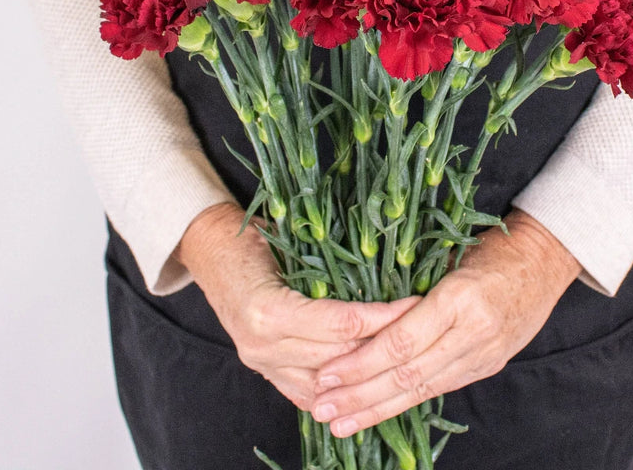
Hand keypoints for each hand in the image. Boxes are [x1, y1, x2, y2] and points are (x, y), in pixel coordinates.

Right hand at [175, 202, 418, 410]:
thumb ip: (328, 262)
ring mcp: (262, 364)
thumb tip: (384, 261)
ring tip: (403, 352)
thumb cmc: (252, 238)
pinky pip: (307, 394)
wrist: (211, 251)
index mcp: (268, 311)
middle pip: (340, 355)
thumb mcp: (288, 240)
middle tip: (421, 326)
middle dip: (384, 342)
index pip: (343, 324)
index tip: (415, 304)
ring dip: (366, 368)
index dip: (384, 316)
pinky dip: (340, 387)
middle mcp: (263, 346)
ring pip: (328, 382)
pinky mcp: (264, 371)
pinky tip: (369, 378)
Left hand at [310, 210, 580, 436]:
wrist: (544, 261)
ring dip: (377, 409)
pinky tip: (377, 411)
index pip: (403, 342)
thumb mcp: (450, 256)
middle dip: (361, 395)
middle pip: (409, 374)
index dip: (362, 362)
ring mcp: (483, 354)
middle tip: (322, 409)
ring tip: (340, 423)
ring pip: (422, 389)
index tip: (327, 373)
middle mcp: (473, 332)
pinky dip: (405, 402)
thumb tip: (361, 315)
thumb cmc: (492, 248)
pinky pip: (439, 388)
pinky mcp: (486, 365)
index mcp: (460, 298)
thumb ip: (413, 288)